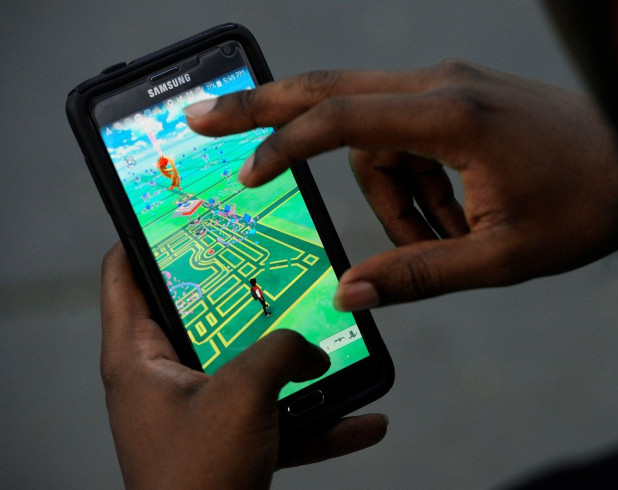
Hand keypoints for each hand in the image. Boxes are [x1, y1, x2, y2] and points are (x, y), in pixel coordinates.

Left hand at [100, 243, 387, 488]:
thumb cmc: (195, 481)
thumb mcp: (242, 394)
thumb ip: (283, 351)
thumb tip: (314, 349)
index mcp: (139, 356)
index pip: (125, 273)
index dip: (148, 235)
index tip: (183, 212)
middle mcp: (163, 378)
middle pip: (202, 315)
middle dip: (245, 294)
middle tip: (276, 265)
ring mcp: (199, 411)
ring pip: (249, 367)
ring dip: (294, 363)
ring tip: (331, 343)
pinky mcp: (230, 441)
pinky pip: (277, 419)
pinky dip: (316, 419)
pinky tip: (361, 420)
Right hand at [186, 60, 617, 309]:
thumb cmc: (584, 206)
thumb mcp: (502, 257)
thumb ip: (419, 274)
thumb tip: (349, 293)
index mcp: (452, 117)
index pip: (341, 119)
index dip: (283, 144)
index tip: (245, 170)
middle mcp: (443, 87)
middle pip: (333, 89)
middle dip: (268, 107)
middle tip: (209, 115)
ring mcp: (451, 88)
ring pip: (376, 138)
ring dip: (392, 195)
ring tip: (445, 234)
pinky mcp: (459, 99)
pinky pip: (406, 139)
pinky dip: (412, 182)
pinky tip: (454, 213)